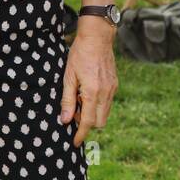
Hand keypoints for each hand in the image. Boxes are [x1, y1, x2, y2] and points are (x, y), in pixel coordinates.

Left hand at [59, 18, 117, 146]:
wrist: (98, 37)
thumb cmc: (79, 54)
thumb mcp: (68, 76)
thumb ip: (67, 100)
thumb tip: (64, 120)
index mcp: (92, 92)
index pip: (87, 122)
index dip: (80, 134)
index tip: (75, 142)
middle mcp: (105, 93)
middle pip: (99, 122)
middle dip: (87, 124)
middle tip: (73, 114)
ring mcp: (112, 89)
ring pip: (105, 113)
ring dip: (93, 114)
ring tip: (79, 100)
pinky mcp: (115, 84)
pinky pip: (108, 103)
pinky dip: (98, 105)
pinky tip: (88, 93)